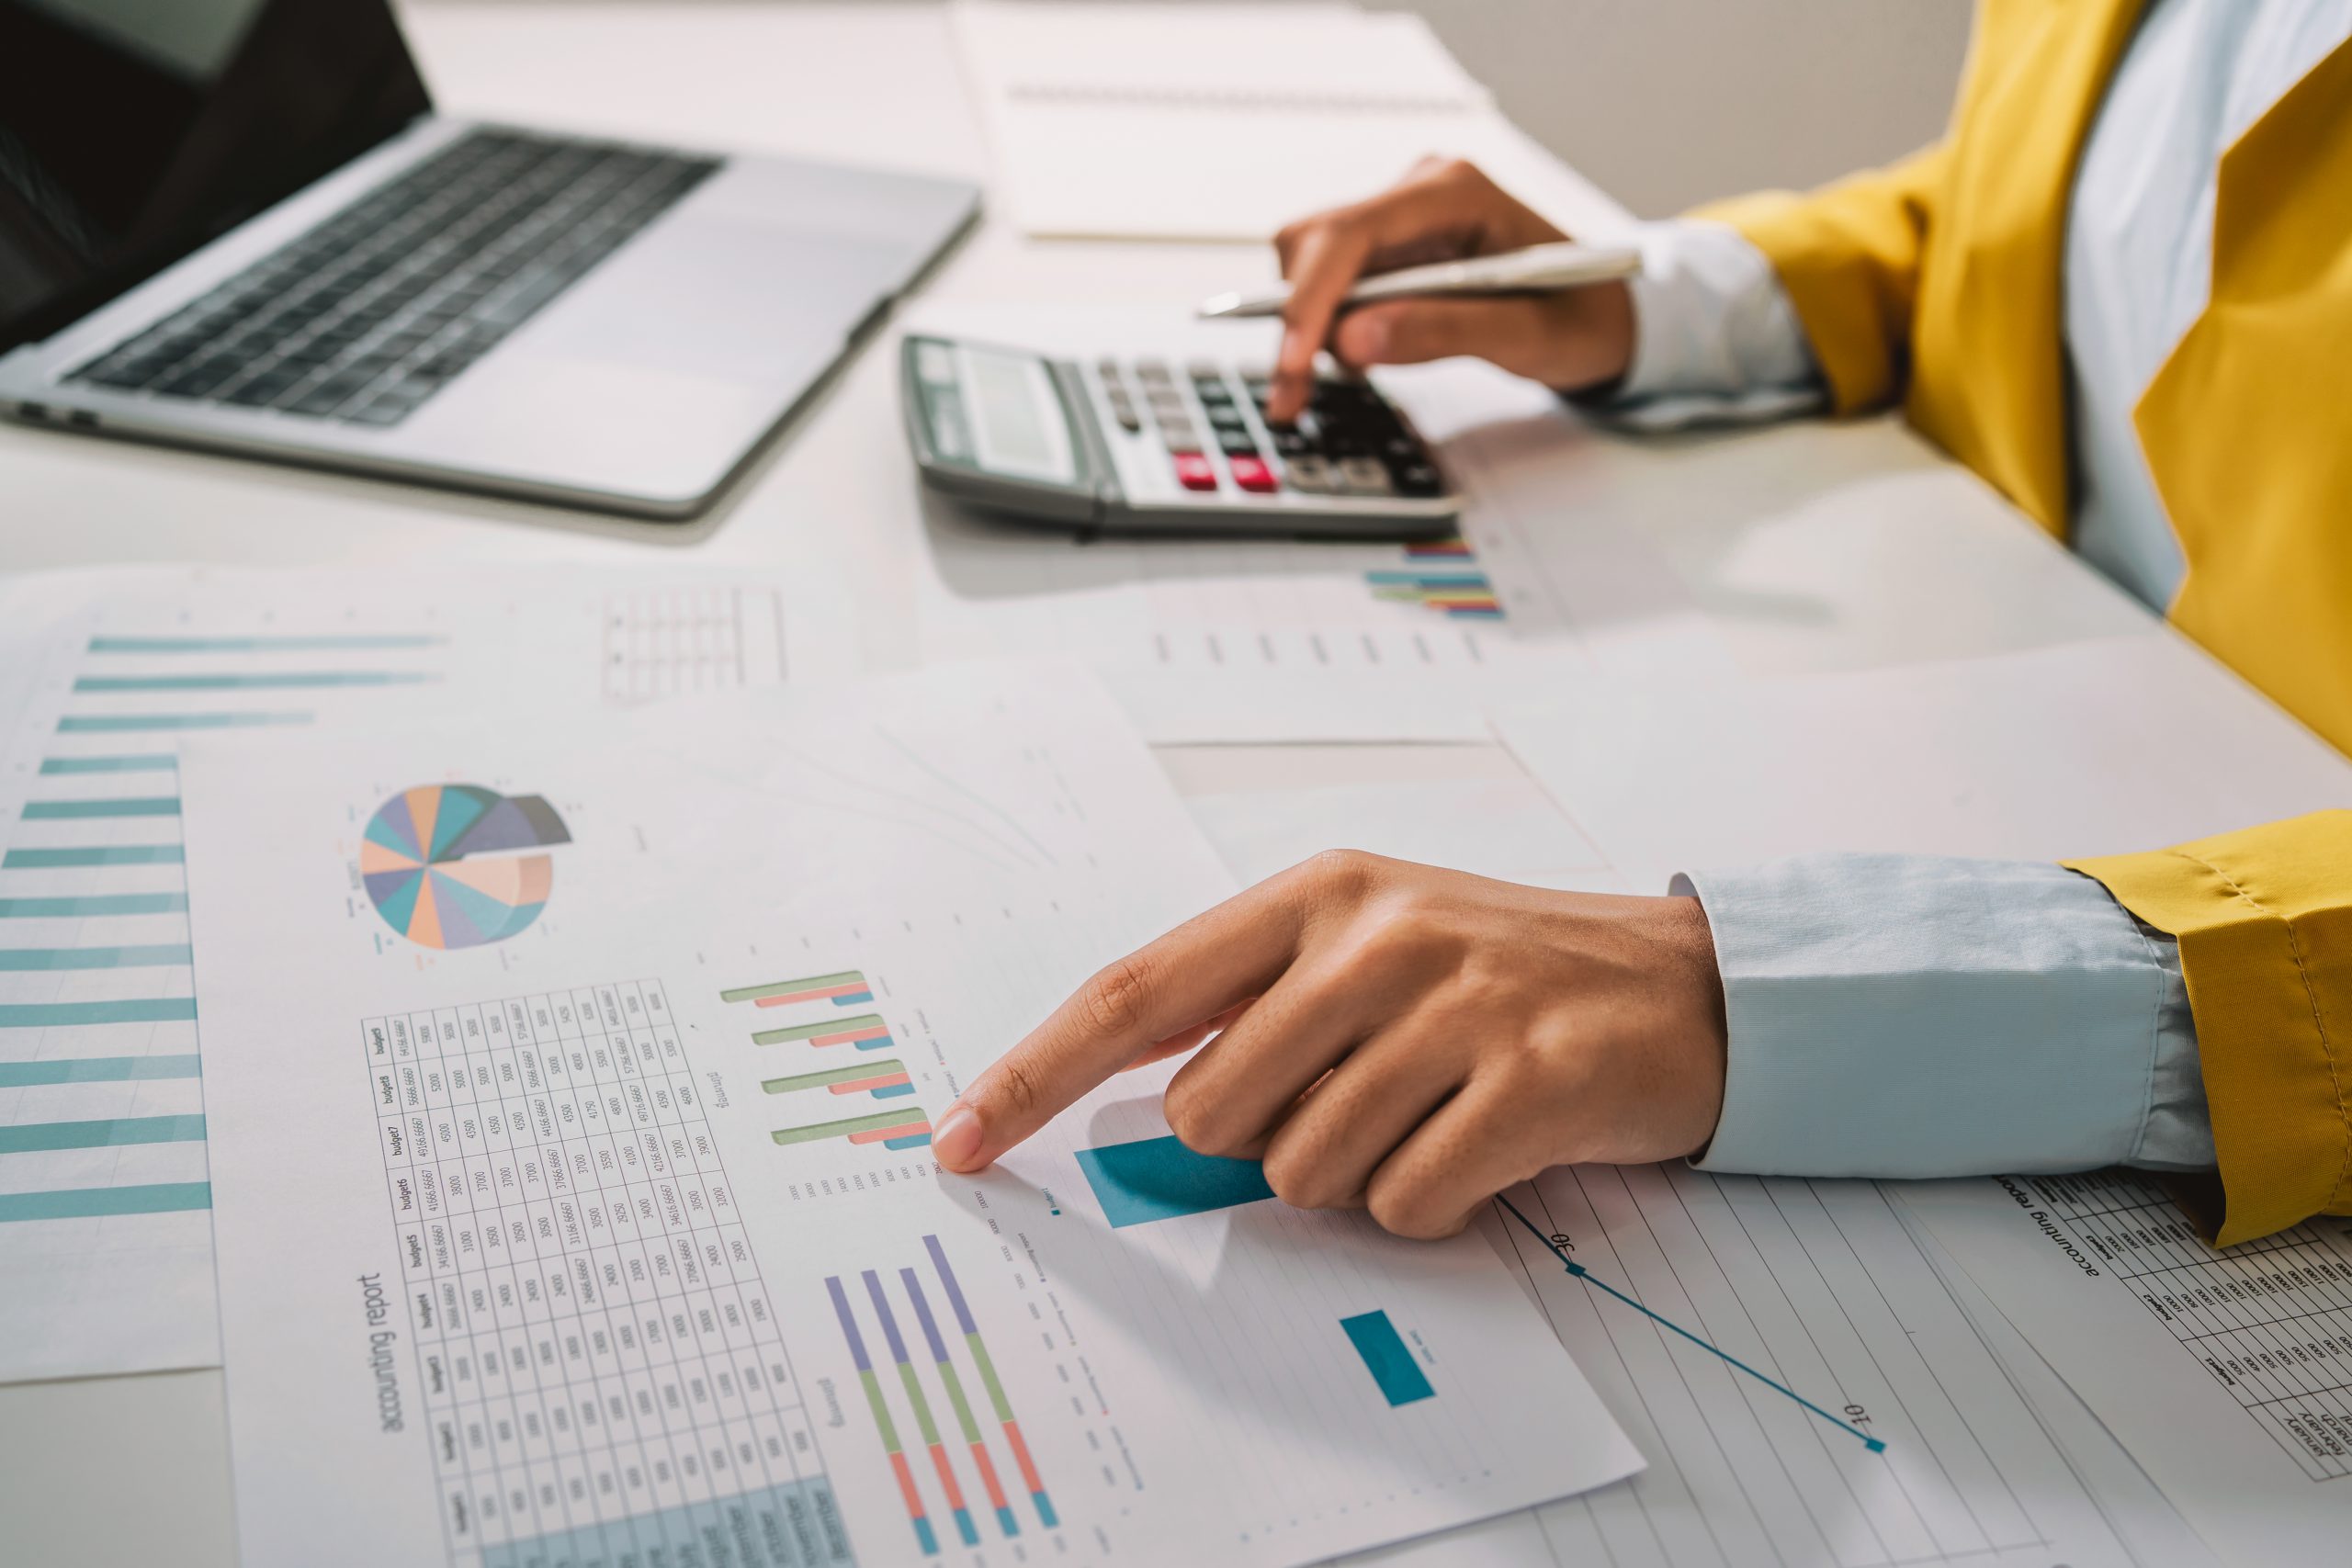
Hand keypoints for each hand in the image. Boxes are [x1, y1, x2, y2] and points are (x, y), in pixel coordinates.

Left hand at [933, 852, 1728, 1239]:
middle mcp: (1375, 934)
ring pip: (1305, 1170)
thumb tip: (1145, 1107)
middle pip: (1212, 1109)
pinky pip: (1406, 1204)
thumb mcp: (1371, 947)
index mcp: (1316, 894)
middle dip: (1261, 1143)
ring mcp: (1455, 1002)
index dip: (1035, 1072)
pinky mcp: (1531, 1078)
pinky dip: (1432, 1205)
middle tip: (1357, 1104)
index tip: (961, 1139)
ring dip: (1358, 1177)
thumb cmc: (1502, 974)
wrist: (1684, 985)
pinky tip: (1484, 1147)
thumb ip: (1258, 1006)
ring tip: (1433, 1115)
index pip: (1135, 990)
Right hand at [1263, 158, 1636, 423]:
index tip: (1295, 362)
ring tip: (1358, 373)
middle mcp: (1419, 191)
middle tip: (1296, 398)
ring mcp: (1400, 219)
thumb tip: (1352, 340)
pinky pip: (1329, 283)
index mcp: (1458, 191)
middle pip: (1315, 243)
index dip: (1310, 299)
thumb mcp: (1529, 336)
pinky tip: (1363, 356)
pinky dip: (1326, 329)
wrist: (1601, 315)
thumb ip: (1443, 333)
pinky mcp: (1389, 250)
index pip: (1353, 233)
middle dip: (1299, 322)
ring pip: (1311, 265)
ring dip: (1312, 329)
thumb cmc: (1582, 316)